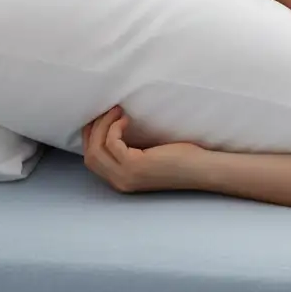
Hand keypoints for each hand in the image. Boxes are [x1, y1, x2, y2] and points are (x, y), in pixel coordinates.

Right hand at [82, 106, 206, 193]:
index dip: (91, 137)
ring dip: (103, 125)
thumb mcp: (148, 155)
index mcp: (121, 180)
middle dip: (94, 129)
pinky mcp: (135, 166)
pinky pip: (112, 143)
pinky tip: (126, 119)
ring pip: (97, 149)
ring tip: (116, 111)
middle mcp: (119, 181)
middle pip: (90, 155)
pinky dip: (114, 128)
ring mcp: (126, 175)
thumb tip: (116, 126)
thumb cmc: (181, 158)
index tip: (99, 118)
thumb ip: (131, 149)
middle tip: (107, 110)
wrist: (201, 169)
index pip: (92, 161)